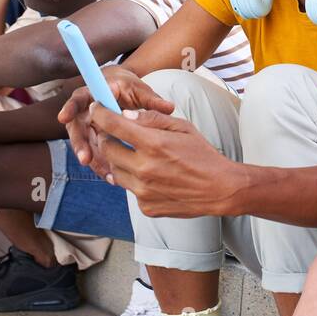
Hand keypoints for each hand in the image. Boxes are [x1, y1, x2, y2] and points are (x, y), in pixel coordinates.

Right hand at [56, 67, 175, 177]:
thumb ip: (151, 100)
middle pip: (76, 127)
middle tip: (85, 158)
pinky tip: (112, 178)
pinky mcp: (93, 139)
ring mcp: (87, 126)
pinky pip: (94, 153)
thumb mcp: (139, 90)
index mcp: (93, 93)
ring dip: (93, 159)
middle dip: (80, 144)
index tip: (64, 118)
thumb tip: (168, 108)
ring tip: (106, 175)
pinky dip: (102, 164)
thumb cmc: (129, 88)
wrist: (120, 91)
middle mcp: (85, 110)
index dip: (70, 108)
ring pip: (85, 144)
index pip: (78, 99)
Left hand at [90, 106, 235, 217]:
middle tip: (116, 133)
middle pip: (107, 148)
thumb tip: (126, 115)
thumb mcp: (182, 128)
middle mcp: (144, 169)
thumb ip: (152, 119)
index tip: (97, 108)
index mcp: (153, 144)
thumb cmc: (202, 155)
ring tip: (138, 156)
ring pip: (115, 170)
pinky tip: (153, 176)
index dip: (100, 113)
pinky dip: (135, 180)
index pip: (113, 125)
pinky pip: (130, 188)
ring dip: (120, 160)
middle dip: (107, 137)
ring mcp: (143, 191)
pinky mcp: (145, 206)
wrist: (219, 189)